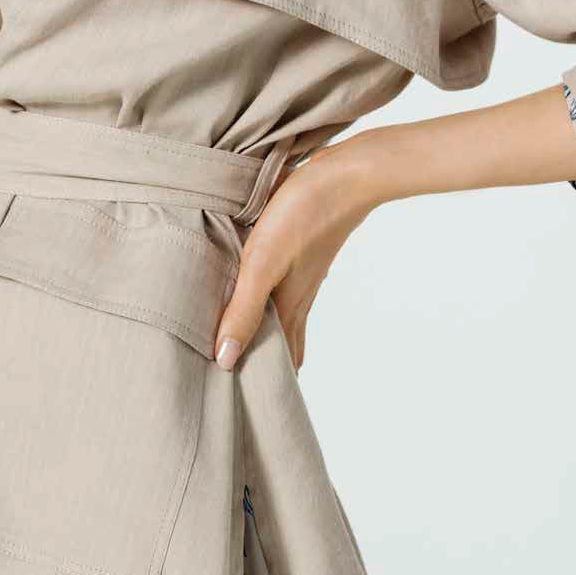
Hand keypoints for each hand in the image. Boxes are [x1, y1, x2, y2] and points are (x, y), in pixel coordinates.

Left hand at [214, 133, 380, 370]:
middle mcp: (299, 297)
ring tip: (248, 349)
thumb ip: (243, 310)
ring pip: (286, 318)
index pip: (278, 360)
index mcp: (288, 307)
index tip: (240, 401)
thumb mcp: (262, 263)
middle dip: (267, 365)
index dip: (261, 380)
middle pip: (285, 345)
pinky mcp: (304, 253)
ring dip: (269, 335)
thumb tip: (225, 361)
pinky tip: (263, 294)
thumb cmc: (304, 214)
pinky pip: (286, 290)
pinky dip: (271, 305)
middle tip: (243, 385)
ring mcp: (305, 276)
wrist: (350, 174)